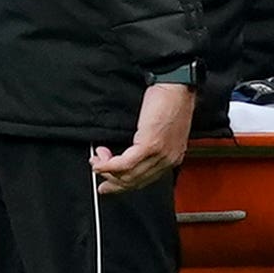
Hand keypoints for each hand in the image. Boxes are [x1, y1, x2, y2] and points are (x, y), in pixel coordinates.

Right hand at [93, 81, 195, 195]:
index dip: (125, 184)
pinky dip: (108, 165)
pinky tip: (100, 160)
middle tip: (99, 178)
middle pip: (136, 182)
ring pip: (129, 175)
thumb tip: (130, 152)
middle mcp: (168, 160)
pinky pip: (124, 164)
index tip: (109, 185)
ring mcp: (160, 155)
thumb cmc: (171, 100)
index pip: (146, 179)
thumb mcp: (163, 127)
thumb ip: (151, 144)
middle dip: (113, 182)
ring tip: (97, 161)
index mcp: (172, 157)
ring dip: (107, 171)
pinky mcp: (149, 146)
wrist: (176, 87)